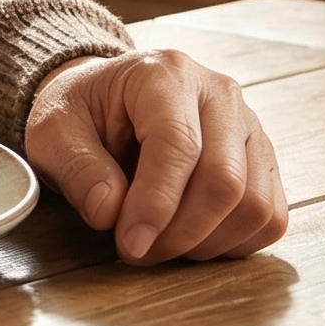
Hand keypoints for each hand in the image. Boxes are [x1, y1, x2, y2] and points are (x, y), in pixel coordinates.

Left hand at [23, 51, 286, 265]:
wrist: (107, 98)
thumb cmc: (82, 113)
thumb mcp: (54, 131)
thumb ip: (77, 168)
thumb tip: (110, 212)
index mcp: (164, 74)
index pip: (178, 145)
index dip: (156, 204)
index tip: (130, 244)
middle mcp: (219, 93)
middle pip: (225, 180)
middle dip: (180, 232)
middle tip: (139, 251)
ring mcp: (249, 126)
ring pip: (254, 204)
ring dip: (207, 243)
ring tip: (162, 243)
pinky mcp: (262, 159)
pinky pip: (270, 217)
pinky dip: (234, 243)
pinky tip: (192, 239)